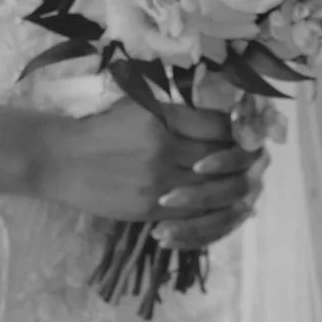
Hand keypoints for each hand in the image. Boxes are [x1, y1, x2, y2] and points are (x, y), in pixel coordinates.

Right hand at [32, 93, 266, 244]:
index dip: (240, 130)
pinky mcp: (148, 209)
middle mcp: (165, 150)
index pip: (220, 126)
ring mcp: (157, 183)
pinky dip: (210, 210)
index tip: (248, 132)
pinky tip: (220, 205)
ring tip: (245, 184)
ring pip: (211, 191)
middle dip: (245, 160)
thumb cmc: (103, 128)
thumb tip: (227, 119)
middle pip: (222, 159)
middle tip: (258, 160)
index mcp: (164, 118)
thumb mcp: (142, 107)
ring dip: (232, 188)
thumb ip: (181, 112)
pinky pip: (191, 214)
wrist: (62, 160)